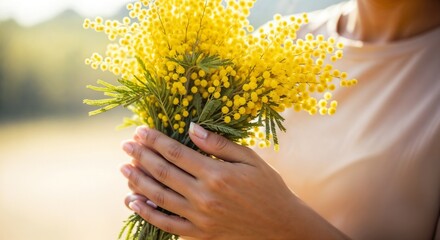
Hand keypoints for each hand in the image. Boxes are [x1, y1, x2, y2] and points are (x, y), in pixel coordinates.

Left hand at [120, 123, 348, 239]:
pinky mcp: (200, 233)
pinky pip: (167, 225)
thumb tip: (192, 127)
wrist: (281, 225)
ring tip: (125, 169)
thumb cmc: (268, 188)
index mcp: (216, 174)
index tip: (140, 131)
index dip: (156, 141)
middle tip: (126, 145)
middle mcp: (204, 196)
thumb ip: (219, 144)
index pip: (177, 153)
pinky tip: (134, 202)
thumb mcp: (250, 159)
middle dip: (142, 156)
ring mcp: (200, 217)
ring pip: (160, 198)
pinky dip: (148, 214)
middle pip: (164, 173)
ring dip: (139, 182)